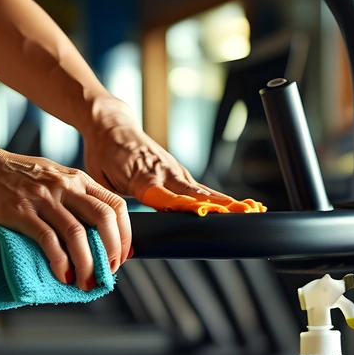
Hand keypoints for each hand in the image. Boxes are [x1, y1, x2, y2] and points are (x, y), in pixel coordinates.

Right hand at [0, 144, 131, 290]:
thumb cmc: (10, 174)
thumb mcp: (51, 176)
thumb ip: (72, 195)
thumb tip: (91, 227)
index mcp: (76, 178)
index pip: (115, 205)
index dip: (125, 234)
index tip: (121, 256)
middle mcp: (64, 186)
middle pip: (104, 220)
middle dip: (111, 251)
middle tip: (107, 272)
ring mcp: (42, 198)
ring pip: (78, 234)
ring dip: (86, 263)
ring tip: (85, 282)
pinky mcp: (20, 211)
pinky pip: (48, 240)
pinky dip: (60, 262)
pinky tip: (62, 274)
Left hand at [82, 98, 242, 207]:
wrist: (111, 125)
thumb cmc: (103, 153)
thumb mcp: (100, 180)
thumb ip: (112, 204)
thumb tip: (115, 229)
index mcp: (143, 178)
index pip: (169, 197)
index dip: (186, 206)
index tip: (204, 214)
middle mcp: (165, 174)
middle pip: (196, 194)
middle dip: (219, 206)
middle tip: (244, 213)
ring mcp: (175, 173)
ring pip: (204, 192)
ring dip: (227, 202)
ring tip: (253, 211)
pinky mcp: (180, 174)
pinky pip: (202, 190)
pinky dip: (221, 199)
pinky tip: (242, 208)